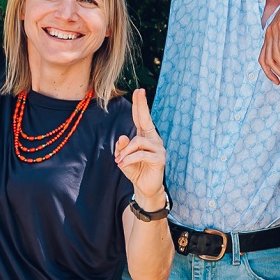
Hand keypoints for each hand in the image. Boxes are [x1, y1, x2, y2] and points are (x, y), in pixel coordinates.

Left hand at [113, 88, 166, 209]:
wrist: (145, 188)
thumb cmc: (135, 171)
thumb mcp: (124, 158)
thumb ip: (122, 147)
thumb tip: (123, 136)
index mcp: (145, 137)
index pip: (141, 118)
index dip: (140, 105)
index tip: (139, 91)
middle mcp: (154, 140)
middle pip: (146, 120)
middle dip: (141, 105)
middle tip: (139, 91)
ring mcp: (158, 149)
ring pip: (137, 141)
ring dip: (125, 151)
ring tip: (119, 161)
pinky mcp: (159, 159)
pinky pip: (140, 154)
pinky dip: (129, 159)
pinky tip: (122, 164)